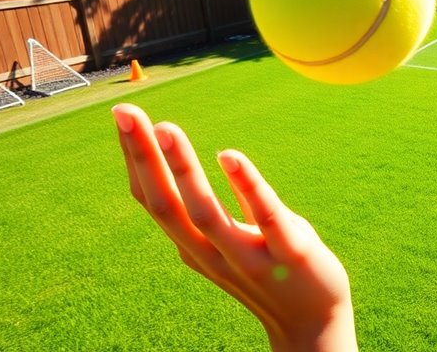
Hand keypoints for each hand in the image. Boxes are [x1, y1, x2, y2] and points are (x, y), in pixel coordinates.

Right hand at [112, 103, 356, 351]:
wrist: (314, 324)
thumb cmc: (276, 273)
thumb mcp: (241, 238)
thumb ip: (225, 206)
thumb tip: (213, 157)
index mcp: (195, 247)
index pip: (154, 200)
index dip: (135, 160)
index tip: (122, 116)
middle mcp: (211, 254)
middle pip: (165, 204)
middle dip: (142, 157)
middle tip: (124, 112)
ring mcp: (248, 258)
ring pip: (204, 213)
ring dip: (181, 170)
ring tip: (165, 127)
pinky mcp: (290, 254)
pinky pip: (265, 218)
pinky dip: (245, 186)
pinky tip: (229, 155)